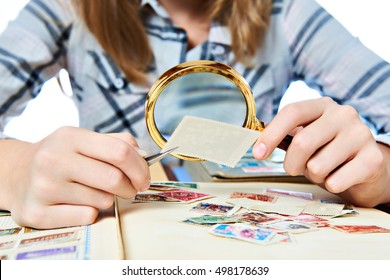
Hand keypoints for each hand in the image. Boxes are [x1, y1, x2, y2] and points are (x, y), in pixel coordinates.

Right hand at [4, 126, 149, 228]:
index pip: (120, 151)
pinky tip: (79, 204)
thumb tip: (143, 155)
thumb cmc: (61, 156)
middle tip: (129, 189)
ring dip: (107, 199)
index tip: (144, 177)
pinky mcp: (37, 213)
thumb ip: (116, 142)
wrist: (17, 173)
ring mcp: (43, 188)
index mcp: (69, 137)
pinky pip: (86, 217)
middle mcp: (53, 160)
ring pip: (102, 201)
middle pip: (114, 179)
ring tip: (93, 191)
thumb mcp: (83, 139)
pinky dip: (91, 212)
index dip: (140, 167)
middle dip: (130, 187)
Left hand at [253, 97, 389, 206]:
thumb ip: (286, 138)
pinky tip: (341, 177)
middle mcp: (343, 115)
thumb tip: (257, 145)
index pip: (292, 112)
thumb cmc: (328, 152)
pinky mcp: (373, 159)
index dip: (271, 133)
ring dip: (314, 176)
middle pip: (302, 142)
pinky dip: (331, 186)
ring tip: (325, 170)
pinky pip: (335, 182)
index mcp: (322, 106)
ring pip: (317, 166)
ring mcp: (361, 134)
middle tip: (296, 169)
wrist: (368, 169)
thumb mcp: (307, 139)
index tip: (258, 154)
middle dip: (291, 164)